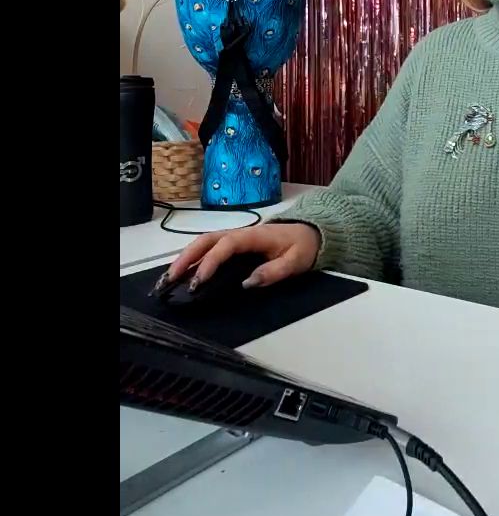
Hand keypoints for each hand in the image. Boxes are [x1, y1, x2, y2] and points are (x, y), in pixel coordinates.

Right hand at [156, 223, 322, 291]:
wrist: (312, 233)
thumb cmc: (303, 246)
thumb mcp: (296, 261)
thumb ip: (274, 271)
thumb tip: (248, 283)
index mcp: (255, 236)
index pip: (227, 245)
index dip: (211, 261)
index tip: (199, 281)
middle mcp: (241, 233)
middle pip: (207, 240)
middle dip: (187, 258)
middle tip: (170, 280)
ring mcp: (237, 238)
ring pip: (205, 243)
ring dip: (185, 258)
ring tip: (168, 279)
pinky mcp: (235, 245)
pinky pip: (210, 249)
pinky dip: (193, 260)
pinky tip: (183, 274)